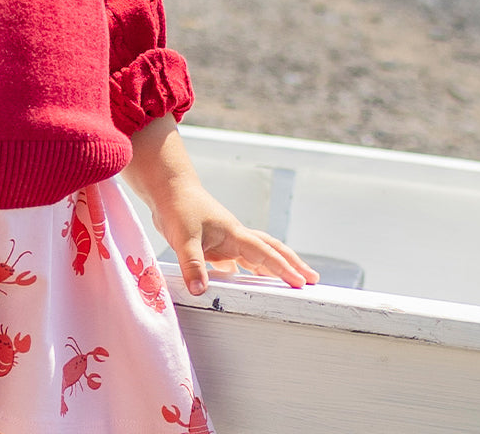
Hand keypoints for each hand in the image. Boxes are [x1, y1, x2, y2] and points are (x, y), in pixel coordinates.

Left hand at [122, 116, 319, 296]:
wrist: (166, 188)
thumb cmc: (178, 207)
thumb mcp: (183, 237)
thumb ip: (192, 264)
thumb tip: (200, 292)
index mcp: (234, 234)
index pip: (264, 253)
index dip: (283, 268)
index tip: (302, 283)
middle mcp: (234, 237)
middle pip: (270, 250)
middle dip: (291, 264)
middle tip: (313, 280)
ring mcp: (225, 240)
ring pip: (255, 256)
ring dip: (272, 268)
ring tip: (289, 281)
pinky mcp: (213, 244)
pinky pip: (236, 260)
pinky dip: (246, 271)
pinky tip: (245, 282)